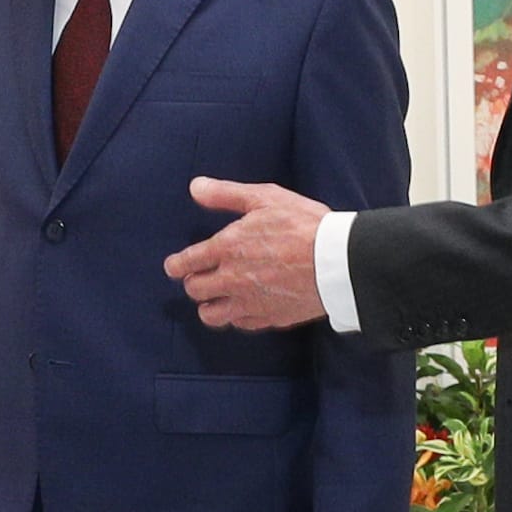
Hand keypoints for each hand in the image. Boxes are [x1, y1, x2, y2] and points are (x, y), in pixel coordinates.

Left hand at [166, 179, 332, 330]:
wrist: (338, 260)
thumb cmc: (304, 225)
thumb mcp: (264, 198)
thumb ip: (225, 194)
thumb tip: (195, 187)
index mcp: (226, 249)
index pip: (185, 263)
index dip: (175, 265)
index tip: (174, 266)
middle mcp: (231, 280)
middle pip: (194, 291)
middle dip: (193, 283)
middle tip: (200, 277)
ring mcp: (249, 302)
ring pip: (211, 315)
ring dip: (210, 305)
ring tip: (217, 296)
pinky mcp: (269, 318)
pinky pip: (240, 323)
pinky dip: (237, 316)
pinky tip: (244, 305)